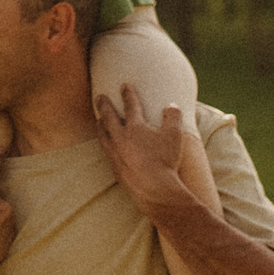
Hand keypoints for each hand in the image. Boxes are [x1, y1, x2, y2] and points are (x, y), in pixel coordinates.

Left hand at [95, 82, 203, 212]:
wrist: (154, 189)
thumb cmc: (165, 160)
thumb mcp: (174, 135)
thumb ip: (173, 117)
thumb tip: (172, 106)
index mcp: (136, 127)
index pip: (131, 106)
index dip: (128, 94)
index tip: (125, 85)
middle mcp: (121, 138)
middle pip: (109, 117)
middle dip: (104, 105)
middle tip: (99, 96)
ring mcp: (115, 153)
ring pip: (103, 135)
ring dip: (101, 125)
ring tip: (99, 120)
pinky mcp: (115, 168)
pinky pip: (106, 152)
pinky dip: (105, 144)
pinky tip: (107, 146)